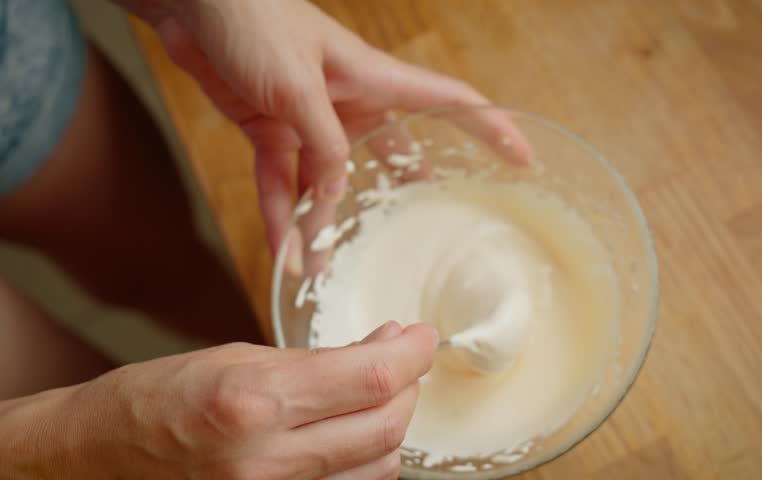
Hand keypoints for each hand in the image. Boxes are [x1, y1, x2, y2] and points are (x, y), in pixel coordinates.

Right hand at [6, 321, 435, 478]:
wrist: (98, 456)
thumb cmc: (158, 396)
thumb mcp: (239, 356)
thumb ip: (318, 361)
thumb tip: (385, 349)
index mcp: (254, 399)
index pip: (372, 379)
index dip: (414, 354)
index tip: (424, 337)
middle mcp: (266, 458)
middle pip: (386, 428)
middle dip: (408, 387)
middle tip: (403, 359)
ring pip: (377, 466)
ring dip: (391, 424)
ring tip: (376, 392)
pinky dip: (364, 458)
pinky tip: (353, 431)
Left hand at [121, 0, 530, 250]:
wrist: (192, 2)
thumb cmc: (253, 20)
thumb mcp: (296, 85)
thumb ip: (322, 144)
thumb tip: (336, 196)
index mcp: (374, 78)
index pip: (448, 101)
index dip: (490, 127)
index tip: (522, 158)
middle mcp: (349, 101)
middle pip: (392, 153)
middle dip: (405, 191)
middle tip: (425, 229)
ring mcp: (309, 118)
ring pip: (326, 180)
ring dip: (323, 222)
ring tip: (325, 267)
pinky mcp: (271, 128)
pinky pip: (279, 180)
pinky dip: (277, 212)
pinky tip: (280, 248)